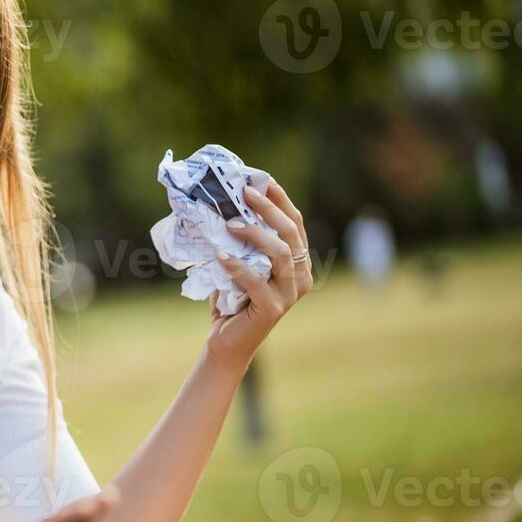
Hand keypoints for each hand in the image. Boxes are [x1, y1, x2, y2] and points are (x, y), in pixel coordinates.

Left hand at [205, 180, 312, 371]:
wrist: (226, 342)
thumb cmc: (231, 300)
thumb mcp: (239, 264)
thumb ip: (240, 242)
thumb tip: (224, 206)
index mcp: (297, 264)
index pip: (294, 224)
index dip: (280, 200)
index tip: (262, 180)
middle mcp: (301, 277)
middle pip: (290, 234)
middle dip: (268, 209)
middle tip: (244, 192)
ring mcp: (290, 294)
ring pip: (280, 253)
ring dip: (255, 234)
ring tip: (229, 223)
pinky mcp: (273, 309)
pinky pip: (256, 280)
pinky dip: (237, 266)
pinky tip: (220, 255)